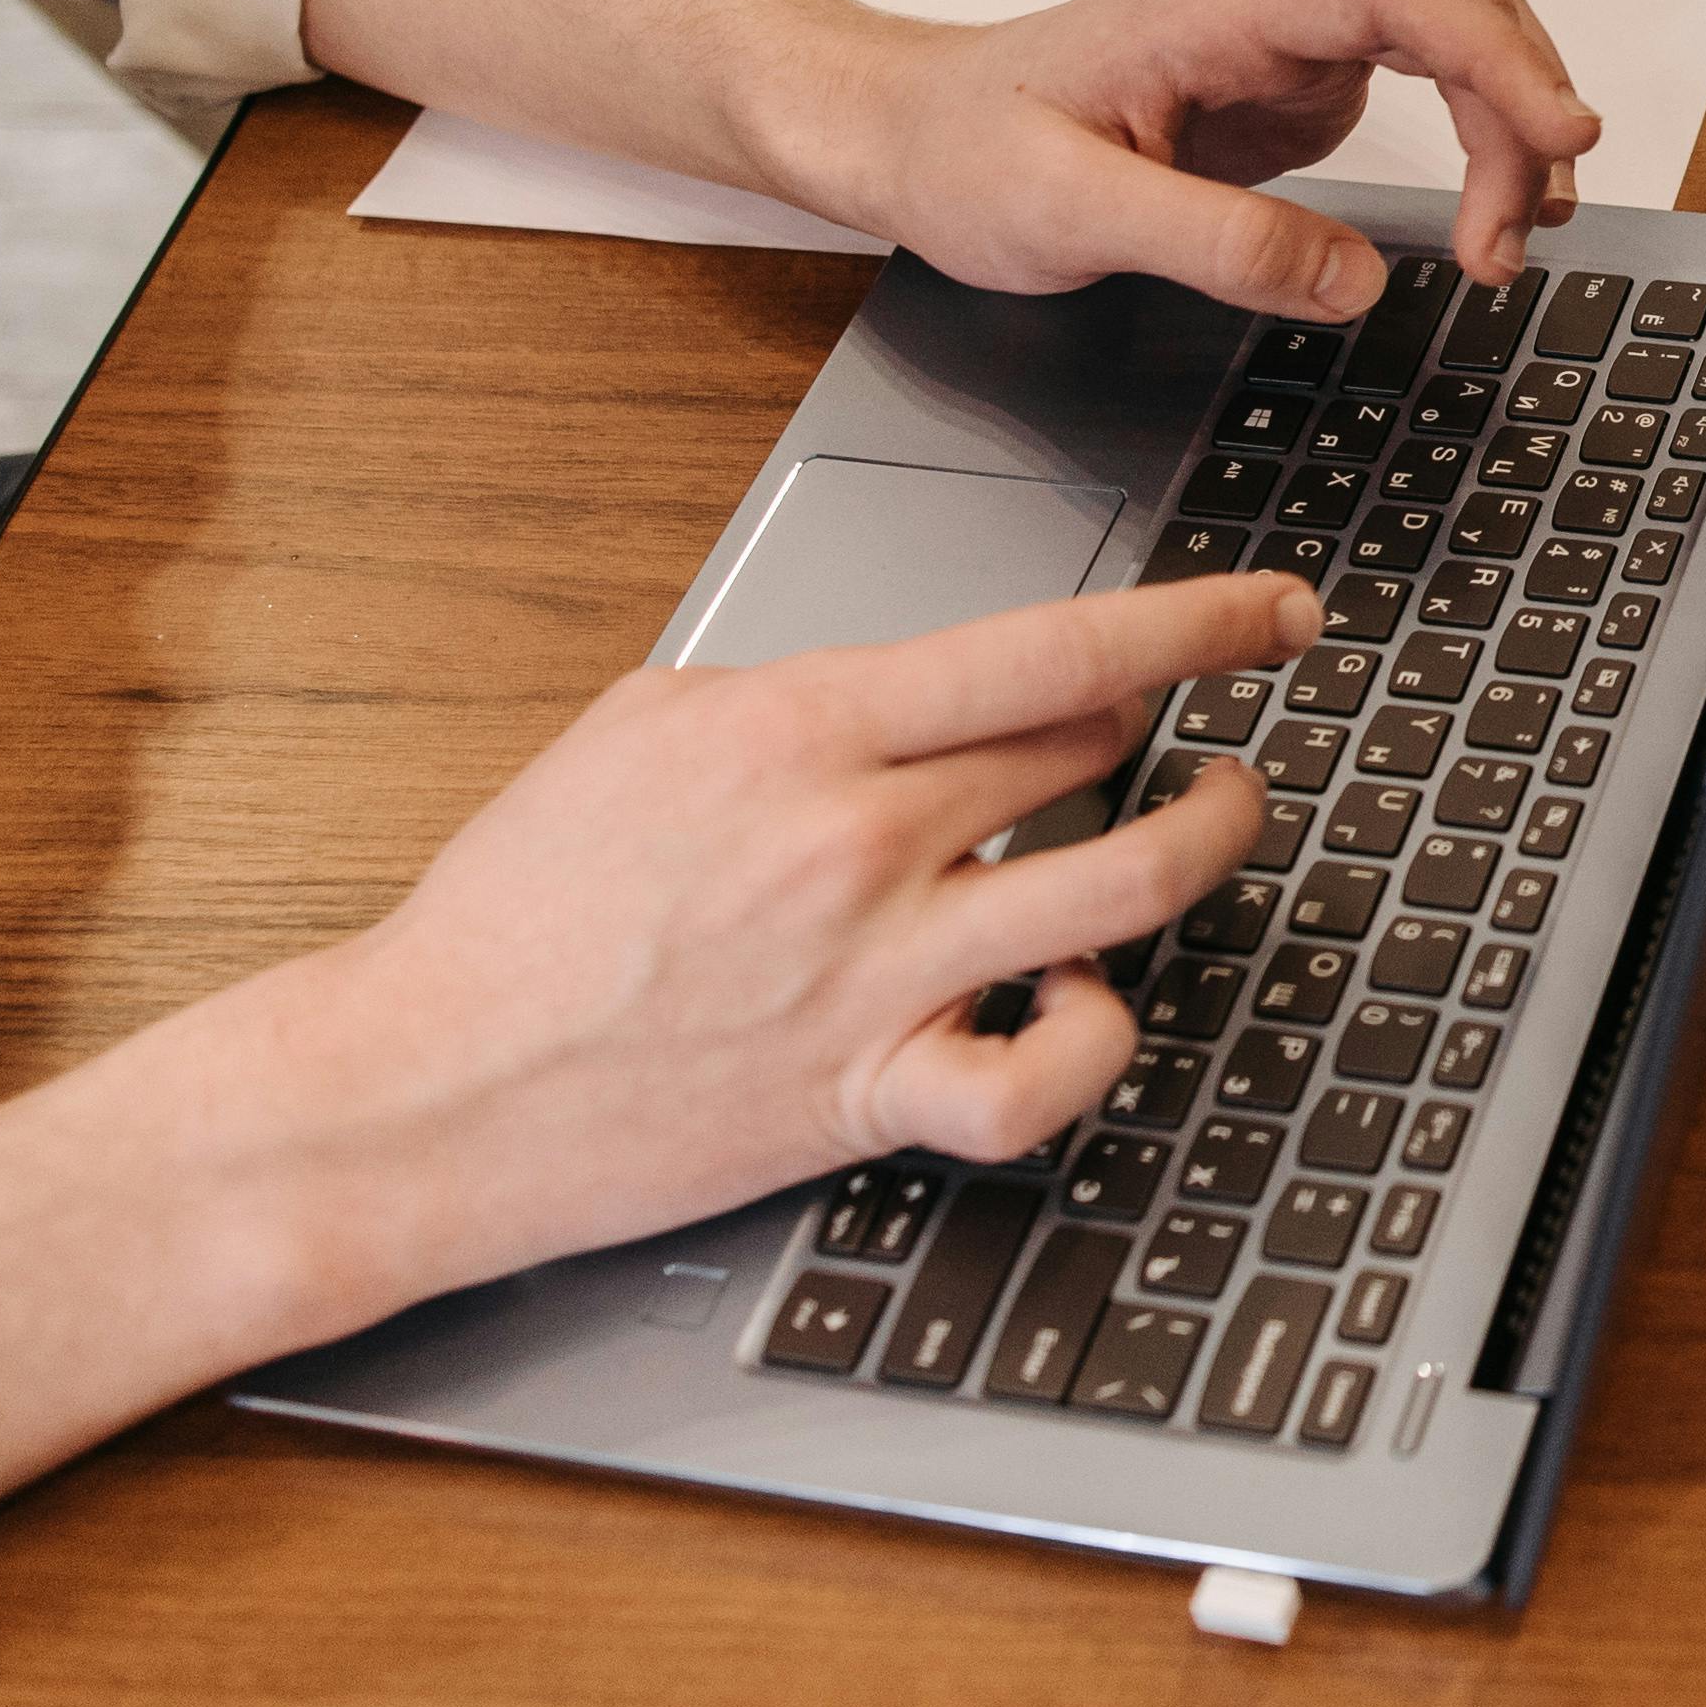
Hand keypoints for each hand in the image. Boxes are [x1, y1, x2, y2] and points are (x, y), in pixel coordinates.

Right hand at [234, 576, 1301, 1302]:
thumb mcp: (642, 727)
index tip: (1277, 611)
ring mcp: (877, 974)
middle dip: (1168, 718)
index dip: (1203, 622)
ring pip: (1122, 890)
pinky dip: (1092, 1041)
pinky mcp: (867, 1094)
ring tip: (1219, 818)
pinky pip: (1037, 1082)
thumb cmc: (519, 909)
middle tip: (1190, 715)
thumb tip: (908, 689)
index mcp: (805, 729)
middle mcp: (860, 842)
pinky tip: (1085, 1002)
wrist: (428, 1079)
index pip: (1060, 645)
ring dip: (1204, 844)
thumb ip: (792, 693)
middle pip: (1097, 747)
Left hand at [787, 0, 1604, 321]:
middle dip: (1518, 106)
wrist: (906, 133)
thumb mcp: (1067, 211)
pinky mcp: (1294, 95)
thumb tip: (1353, 280)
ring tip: (1516, 239)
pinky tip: (1488, 213)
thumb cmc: (963, 149)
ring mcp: (1289, 49)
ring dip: (1510, 120)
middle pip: (1456, 0)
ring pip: (1455, 33)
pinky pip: (1425, 88)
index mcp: (1217, 10)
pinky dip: (1479, 143)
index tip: (1560, 133)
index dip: (1496, 55)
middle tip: (1520, 238)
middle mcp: (1269, 11)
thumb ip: (1214, 242)